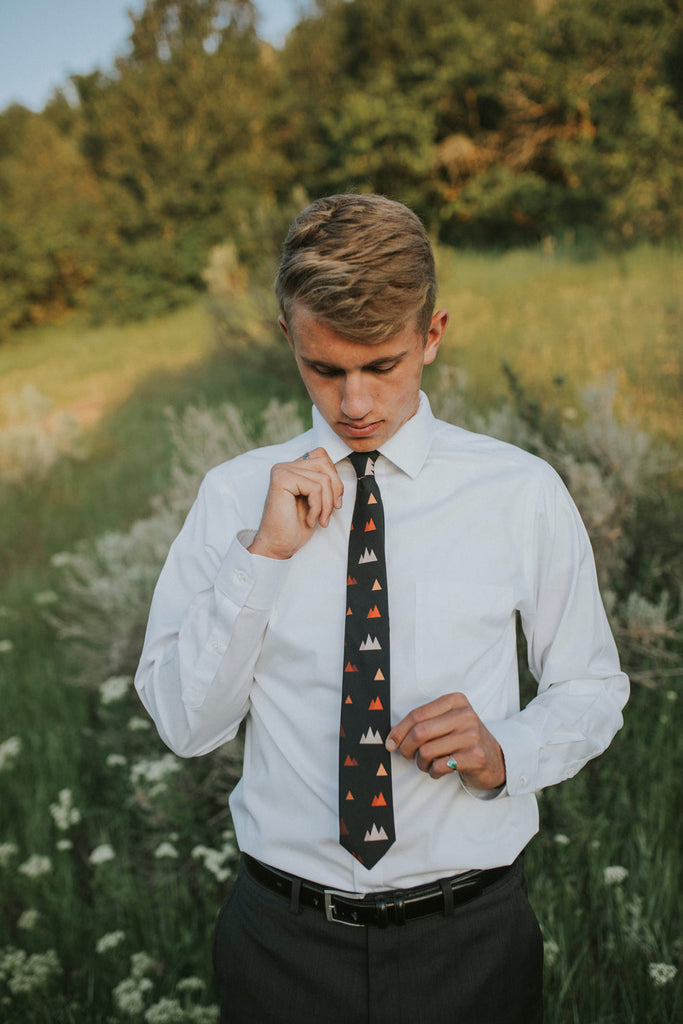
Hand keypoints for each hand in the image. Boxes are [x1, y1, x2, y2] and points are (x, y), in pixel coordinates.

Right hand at [248, 447, 343, 559]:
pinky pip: (315, 488)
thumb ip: (323, 482)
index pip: (322, 456)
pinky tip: (309, 520)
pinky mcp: (282, 479)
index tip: (335, 501)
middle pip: (324, 463)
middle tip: (332, 510)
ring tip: (320, 520)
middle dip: (335, 489)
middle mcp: (285, 466)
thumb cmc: (296, 526)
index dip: (334, 477)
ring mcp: (282, 471)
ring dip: (327, 504)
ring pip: (323, 478)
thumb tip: (339, 473)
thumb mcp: (317, 500)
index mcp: (293, 468)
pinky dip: (318, 508)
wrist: (278, 545)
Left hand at [386, 693, 505, 790]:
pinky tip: (438, 770)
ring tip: (427, 764)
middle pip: (420, 732)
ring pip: (427, 751)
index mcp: (455, 700)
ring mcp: (472, 735)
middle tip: (407, 756)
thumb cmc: (462, 739)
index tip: (390, 743)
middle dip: (406, 748)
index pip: (417, 715)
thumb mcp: (447, 722)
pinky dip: (433, 772)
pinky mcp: (476, 756)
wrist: (495, 758)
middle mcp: (465, 715)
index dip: (399, 731)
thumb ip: (423, 723)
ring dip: (421, 763)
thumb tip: (391, 738)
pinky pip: (440, 766)